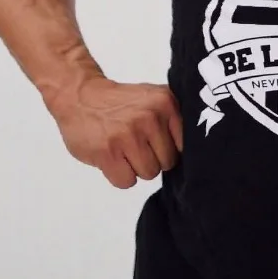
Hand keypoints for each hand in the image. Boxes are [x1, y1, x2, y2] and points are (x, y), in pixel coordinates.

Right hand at [47, 76, 183, 188]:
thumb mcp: (154, 98)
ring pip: (148, 174)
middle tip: (136, 144)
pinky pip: (127, 182)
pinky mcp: (108, 152)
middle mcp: (150, 117)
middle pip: (167, 163)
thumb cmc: (121, 104)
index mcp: (166, 103)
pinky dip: (119, 176)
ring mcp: (128, 134)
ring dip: (135, 168)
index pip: (185, 145)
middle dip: (152, 159)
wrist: (81, 96)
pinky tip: (112, 157)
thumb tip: (196, 151)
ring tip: (123, 149)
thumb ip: (174, 119)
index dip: (170, 148)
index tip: (157, 142)